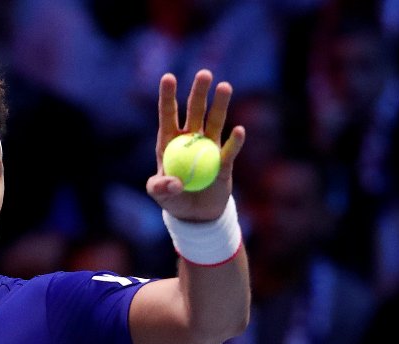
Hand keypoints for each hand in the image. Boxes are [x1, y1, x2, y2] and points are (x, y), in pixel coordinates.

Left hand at [146, 69, 244, 221]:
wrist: (196, 215)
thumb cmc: (173, 201)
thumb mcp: (159, 196)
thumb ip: (160, 188)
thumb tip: (175, 183)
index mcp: (170, 142)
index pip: (168, 115)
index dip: (168, 96)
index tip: (168, 76)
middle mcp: (191, 139)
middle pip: (195, 112)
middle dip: (199, 93)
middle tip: (204, 73)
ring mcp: (209, 148)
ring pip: (215, 122)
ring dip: (220, 105)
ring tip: (225, 86)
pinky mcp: (224, 162)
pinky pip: (230, 150)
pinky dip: (235, 142)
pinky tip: (238, 131)